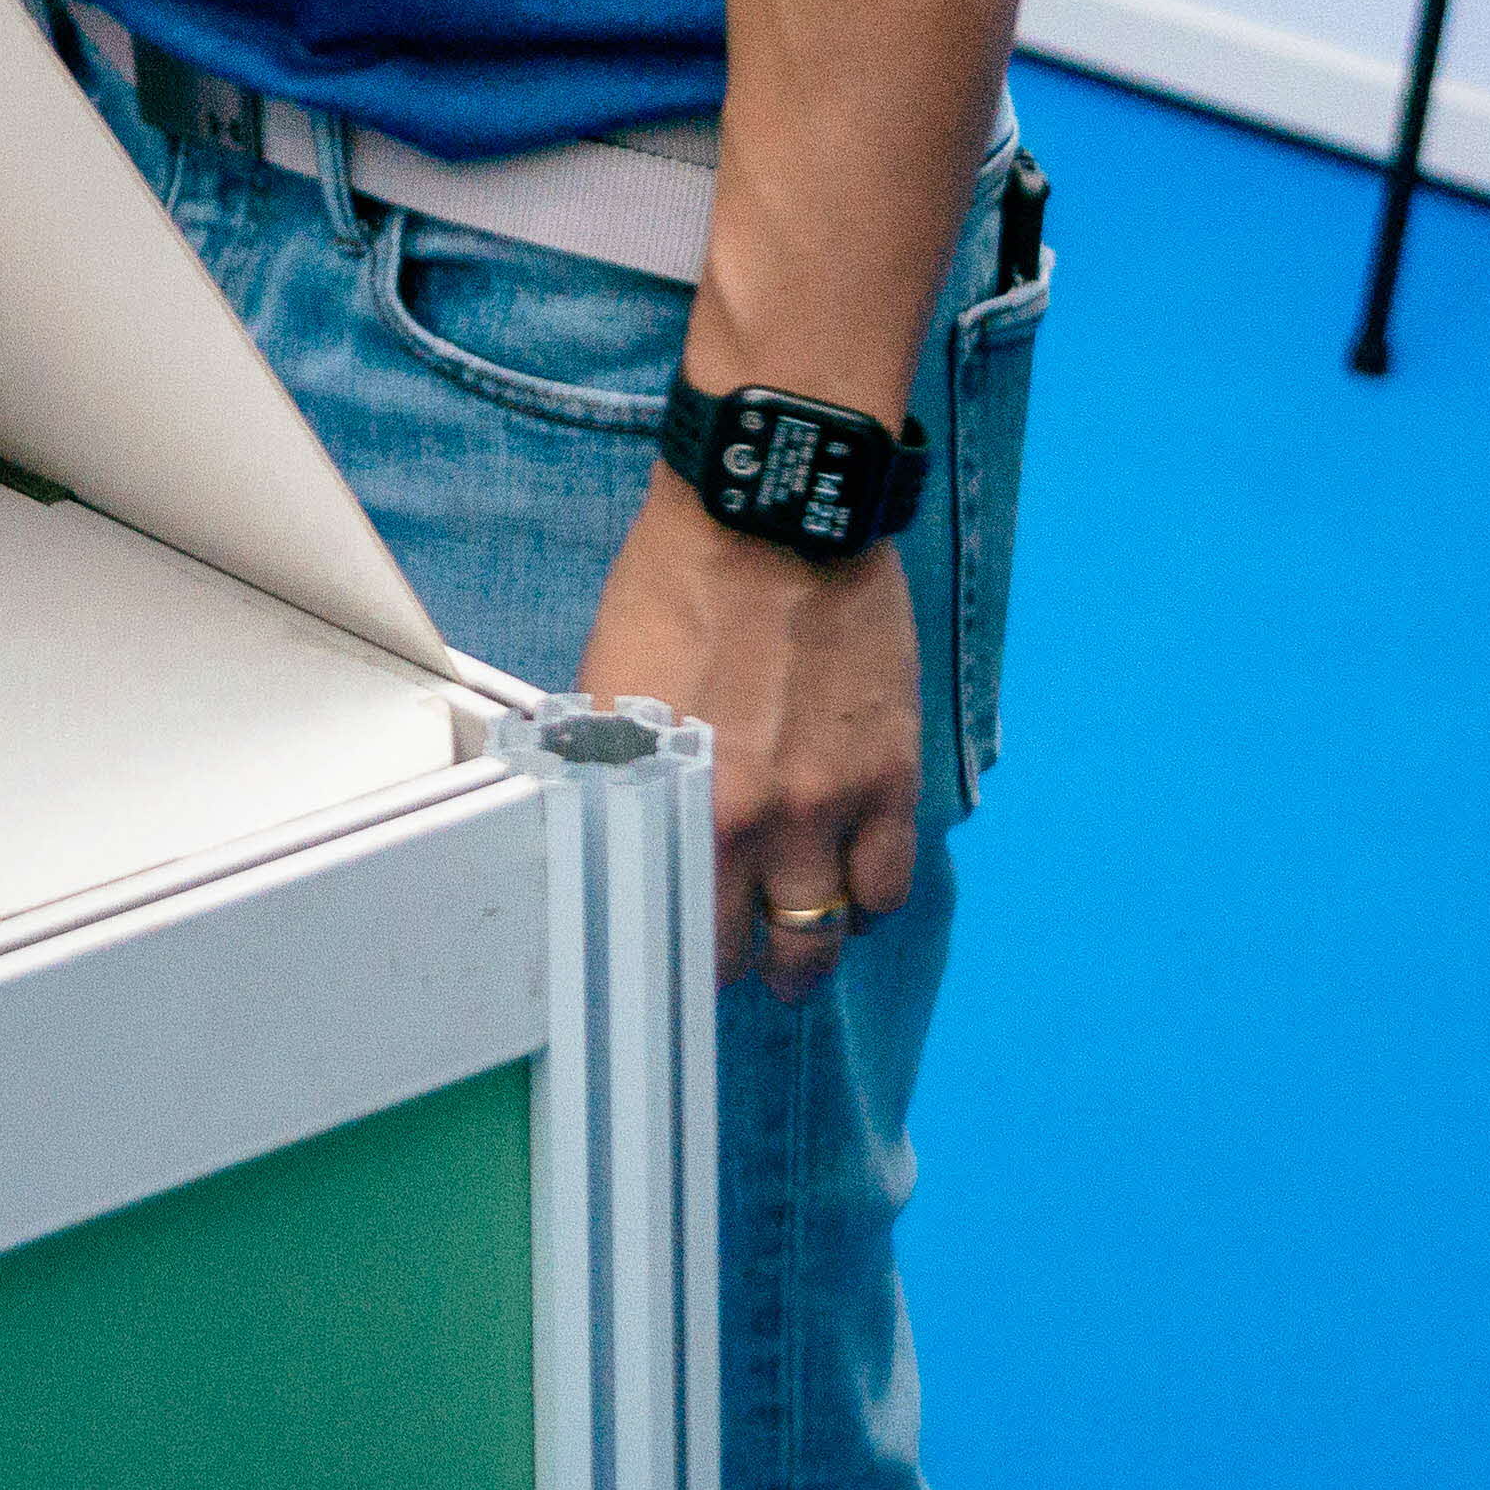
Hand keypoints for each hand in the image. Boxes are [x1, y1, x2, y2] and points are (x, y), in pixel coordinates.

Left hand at [572, 463, 929, 990]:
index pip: (663, 931)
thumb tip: (601, 832)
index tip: (667, 964)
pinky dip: (869, 902)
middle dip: (745, 969)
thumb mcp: (612, 687)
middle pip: (752, 953)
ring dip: (812, 946)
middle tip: (746, 964)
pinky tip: (852, 888)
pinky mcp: (889, 781)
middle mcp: (744, 823)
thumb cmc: (674, 588)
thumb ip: (617, 772)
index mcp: (662, 800)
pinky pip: (888, 887)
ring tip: (804, 938)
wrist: (771, 519)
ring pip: (826, 934)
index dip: (667, 960)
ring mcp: (825, 808)